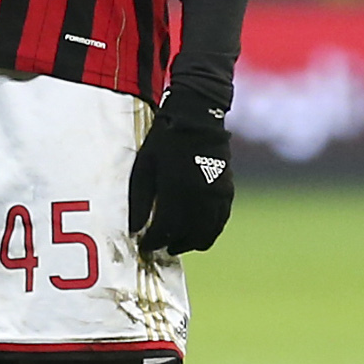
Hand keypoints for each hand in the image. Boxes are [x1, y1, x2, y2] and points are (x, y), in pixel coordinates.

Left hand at [128, 95, 234, 255]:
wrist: (198, 117)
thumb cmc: (165, 140)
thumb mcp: (144, 166)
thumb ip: (139, 200)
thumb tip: (135, 229)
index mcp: (176, 189)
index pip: (165, 229)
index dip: (154, 242)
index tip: (145, 246)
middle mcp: (200, 196)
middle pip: (188, 236)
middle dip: (173, 245)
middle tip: (161, 247)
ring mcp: (217, 194)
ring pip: (208, 232)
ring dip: (192, 242)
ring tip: (178, 243)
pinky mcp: (228, 190)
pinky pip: (221, 221)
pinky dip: (209, 231)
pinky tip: (198, 231)